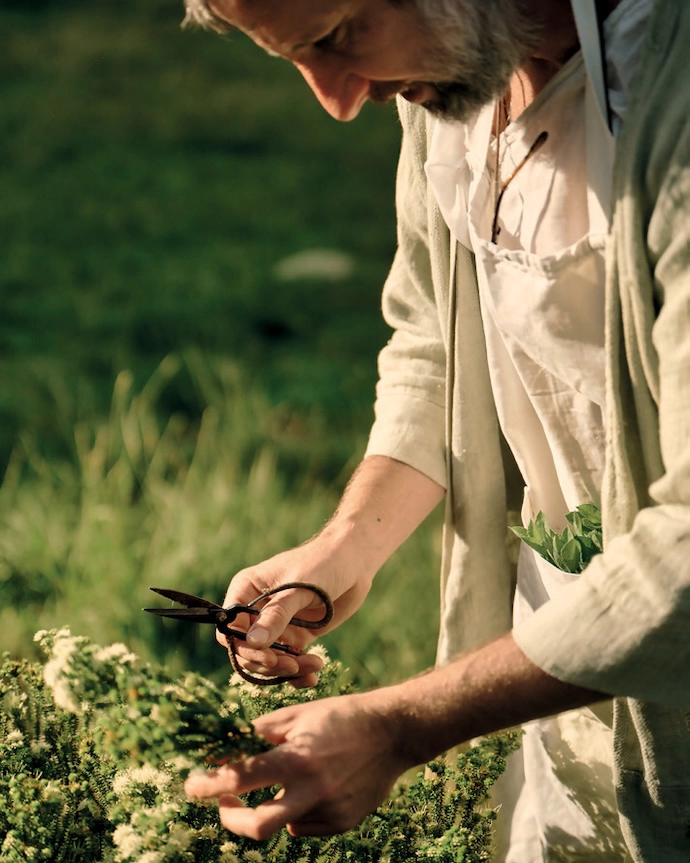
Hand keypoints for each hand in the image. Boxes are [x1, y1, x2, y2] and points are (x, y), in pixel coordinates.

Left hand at [184, 691, 410, 837]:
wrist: (393, 732)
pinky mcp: (343, 822)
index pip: (240, 778)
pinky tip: (314, 786)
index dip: (208, 784)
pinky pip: (307, 824)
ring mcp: (330, 810)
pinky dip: (299, 810)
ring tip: (285, 780)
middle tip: (225, 805)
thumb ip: (263, 733)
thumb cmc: (343, 716)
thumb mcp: (299, 714)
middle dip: (231, 821)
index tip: (192, 785)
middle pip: (257, 827)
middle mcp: (312, 789)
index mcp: (297, 758)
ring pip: (283, 824)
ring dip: (272, 806)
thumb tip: (231, 749)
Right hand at [218, 455, 445, 685]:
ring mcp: (276, 625)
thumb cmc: (322, 564)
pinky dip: (298, 673)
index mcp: (246, 590)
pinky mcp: (295, 636)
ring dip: (286, 671)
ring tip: (313, 666)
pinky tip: (313, 675)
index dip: (243, 648)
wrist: (354, 561)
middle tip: (294, 666)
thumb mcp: (299, 588)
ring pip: (268, 660)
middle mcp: (256, 609)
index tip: (269, 657)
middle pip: (247, 650)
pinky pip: (289, 661)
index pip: (230, 628)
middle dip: (268, 663)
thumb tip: (253, 643)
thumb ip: (277, 616)